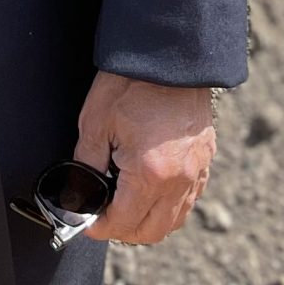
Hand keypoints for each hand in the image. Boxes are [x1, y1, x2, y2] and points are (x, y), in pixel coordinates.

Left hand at [72, 70, 213, 244]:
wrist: (169, 53)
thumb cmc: (132, 82)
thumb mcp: (96, 123)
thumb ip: (85, 166)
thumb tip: (78, 195)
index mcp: (150, 173)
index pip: (122, 223)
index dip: (98, 227)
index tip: (86, 220)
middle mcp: (179, 179)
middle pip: (151, 232)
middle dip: (122, 230)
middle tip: (103, 214)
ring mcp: (197, 171)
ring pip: (173, 220)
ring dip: (148, 222)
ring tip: (126, 204)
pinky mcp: (205, 159)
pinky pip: (189, 199)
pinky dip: (169, 205)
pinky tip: (151, 189)